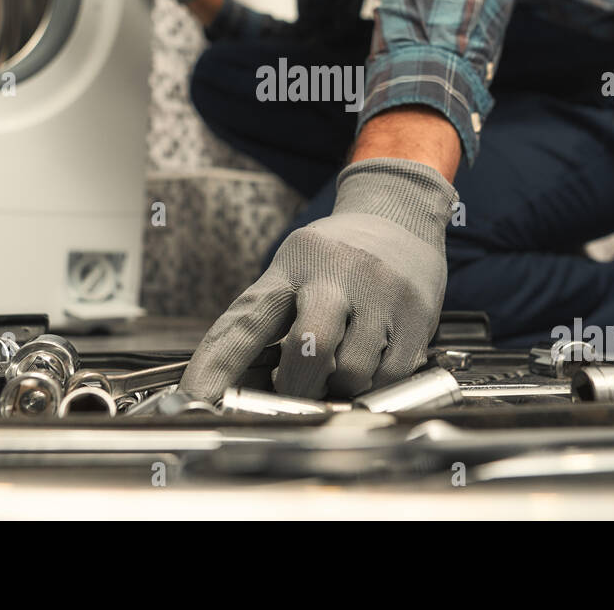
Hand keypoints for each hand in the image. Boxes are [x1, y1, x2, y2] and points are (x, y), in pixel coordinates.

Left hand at [178, 158, 458, 402]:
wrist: (400, 214)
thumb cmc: (334, 256)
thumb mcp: (292, 270)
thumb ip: (265, 323)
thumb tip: (235, 388)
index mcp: (292, 266)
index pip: (247, 320)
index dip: (217, 365)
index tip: (196, 399)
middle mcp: (337, 275)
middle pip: (310, 345)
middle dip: (296, 385)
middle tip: (293, 391)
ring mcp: (381, 294)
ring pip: (353, 371)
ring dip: (338, 387)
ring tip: (338, 366)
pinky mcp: (417, 315)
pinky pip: (391, 376)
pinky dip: (373, 385)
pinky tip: (370, 362)